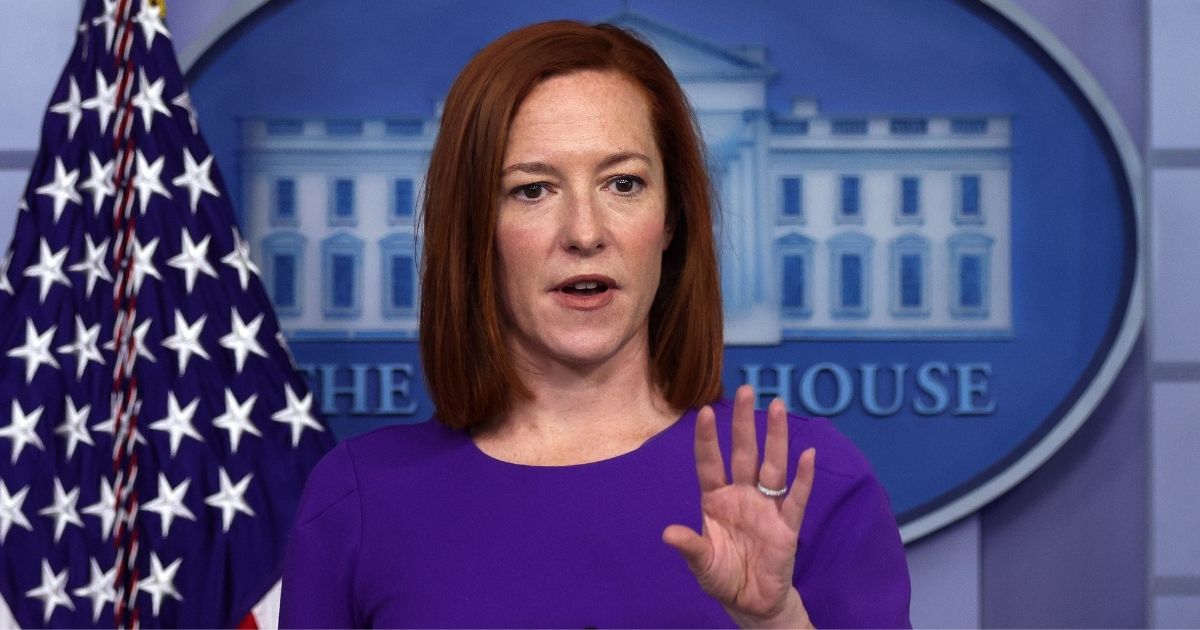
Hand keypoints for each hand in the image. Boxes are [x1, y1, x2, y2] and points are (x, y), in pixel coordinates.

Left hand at [663, 385, 815, 628]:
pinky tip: (808, 454)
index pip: (711, 463)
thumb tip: (667, 534)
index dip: (709, 439)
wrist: (751, 602)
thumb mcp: (702, 563)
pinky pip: (796, 498)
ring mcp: (766, 507)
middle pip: (744, 453)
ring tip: (777, 406)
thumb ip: (690, 547)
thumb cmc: (723, 577)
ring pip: (772, 465)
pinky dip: (803, 478)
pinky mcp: (787, 525)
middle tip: (746, 389)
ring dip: (775, 437)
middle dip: (744, 422)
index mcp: (716, 500)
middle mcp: (741, 496)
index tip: (706, 411)